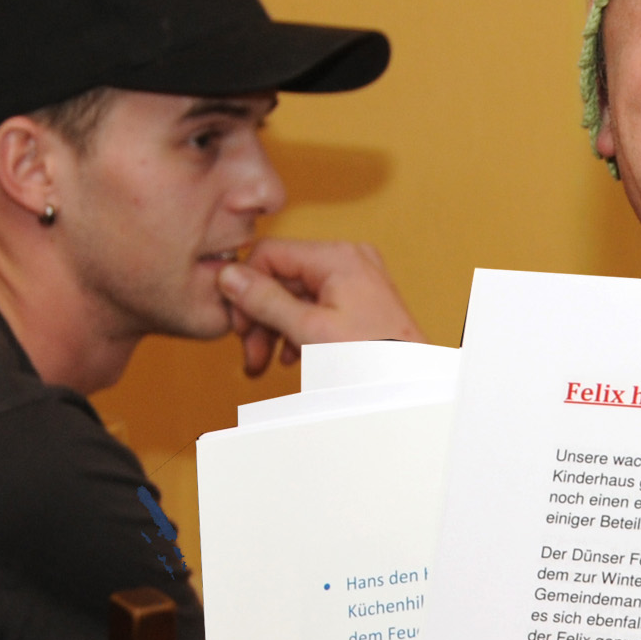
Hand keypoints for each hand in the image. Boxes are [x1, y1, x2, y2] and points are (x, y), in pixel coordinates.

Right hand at [219, 238, 424, 375]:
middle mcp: (348, 260)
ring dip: (275, 330)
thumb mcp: (309, 330)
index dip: (246, 288)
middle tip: (251, 354)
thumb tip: (229, 276)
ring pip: (297, 296)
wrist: (411, 386)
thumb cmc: (373, 358)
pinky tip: (291, 358)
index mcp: (337, 256)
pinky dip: (299, 331)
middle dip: (261, 318)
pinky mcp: (360, 302)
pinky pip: (316, 308)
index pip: (269, 253)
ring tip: (265, 363)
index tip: (238, 325)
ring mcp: (356, 280)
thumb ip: (265, 300)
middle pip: (282, 278)